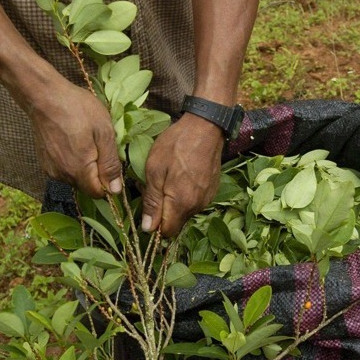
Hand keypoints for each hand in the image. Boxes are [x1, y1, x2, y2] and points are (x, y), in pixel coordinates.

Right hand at [28, 79, 121, 197]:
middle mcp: (62, 176)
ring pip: (76, 178)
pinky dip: (73, 160)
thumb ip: (110, 164)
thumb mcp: (104, 132)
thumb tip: (115, 190)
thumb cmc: (77, 109)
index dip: (109, 183)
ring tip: (85, 140)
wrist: (44, 95)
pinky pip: (65, 169)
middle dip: (97, 172)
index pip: (98, 193)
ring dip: (85, 166)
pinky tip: (73, 140)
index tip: (111, 162)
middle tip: (99, 145)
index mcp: (79, 171)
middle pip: (87, 186)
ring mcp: (51, 169)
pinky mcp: (45, 162)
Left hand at [140, 113, 224, 236]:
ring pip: (185, 212)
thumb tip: (147, 228)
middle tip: (154, 187)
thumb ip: (152, 201)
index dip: (154, 225)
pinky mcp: (212, 190)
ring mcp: (207, 198)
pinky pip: (194, 201)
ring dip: (174, 202)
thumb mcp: (154, 170)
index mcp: (182, 203)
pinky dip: (185, 195)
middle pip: (176, 222)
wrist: (205, 127)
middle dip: (163, 212)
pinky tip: (181, 176)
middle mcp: (197, 206)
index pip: (167, 232)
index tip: (147, 208)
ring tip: (168, 178)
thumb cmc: (176, 145)